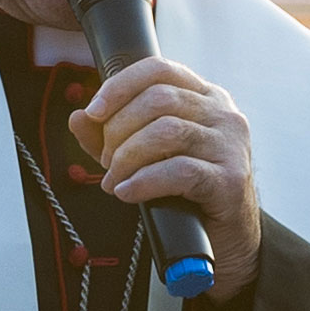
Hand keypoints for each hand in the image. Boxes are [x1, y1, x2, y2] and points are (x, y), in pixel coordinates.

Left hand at [71, 57, 263, 297]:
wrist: (225, 240)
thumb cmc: (186, 193)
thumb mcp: (145, 157)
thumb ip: (111, 136)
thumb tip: (79, 118)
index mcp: (204, 97)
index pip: (159, 69)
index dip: (120, 85)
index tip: (94, 111)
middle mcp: (223, 113)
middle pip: (158, 99)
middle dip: (119, 130)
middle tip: (106, 162)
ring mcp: (230, 145)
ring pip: (166, 131)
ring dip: (126, 157)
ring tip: (114, 181)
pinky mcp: (230, 179)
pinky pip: (179, 170)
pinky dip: (144, 181)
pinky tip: (128, 192)